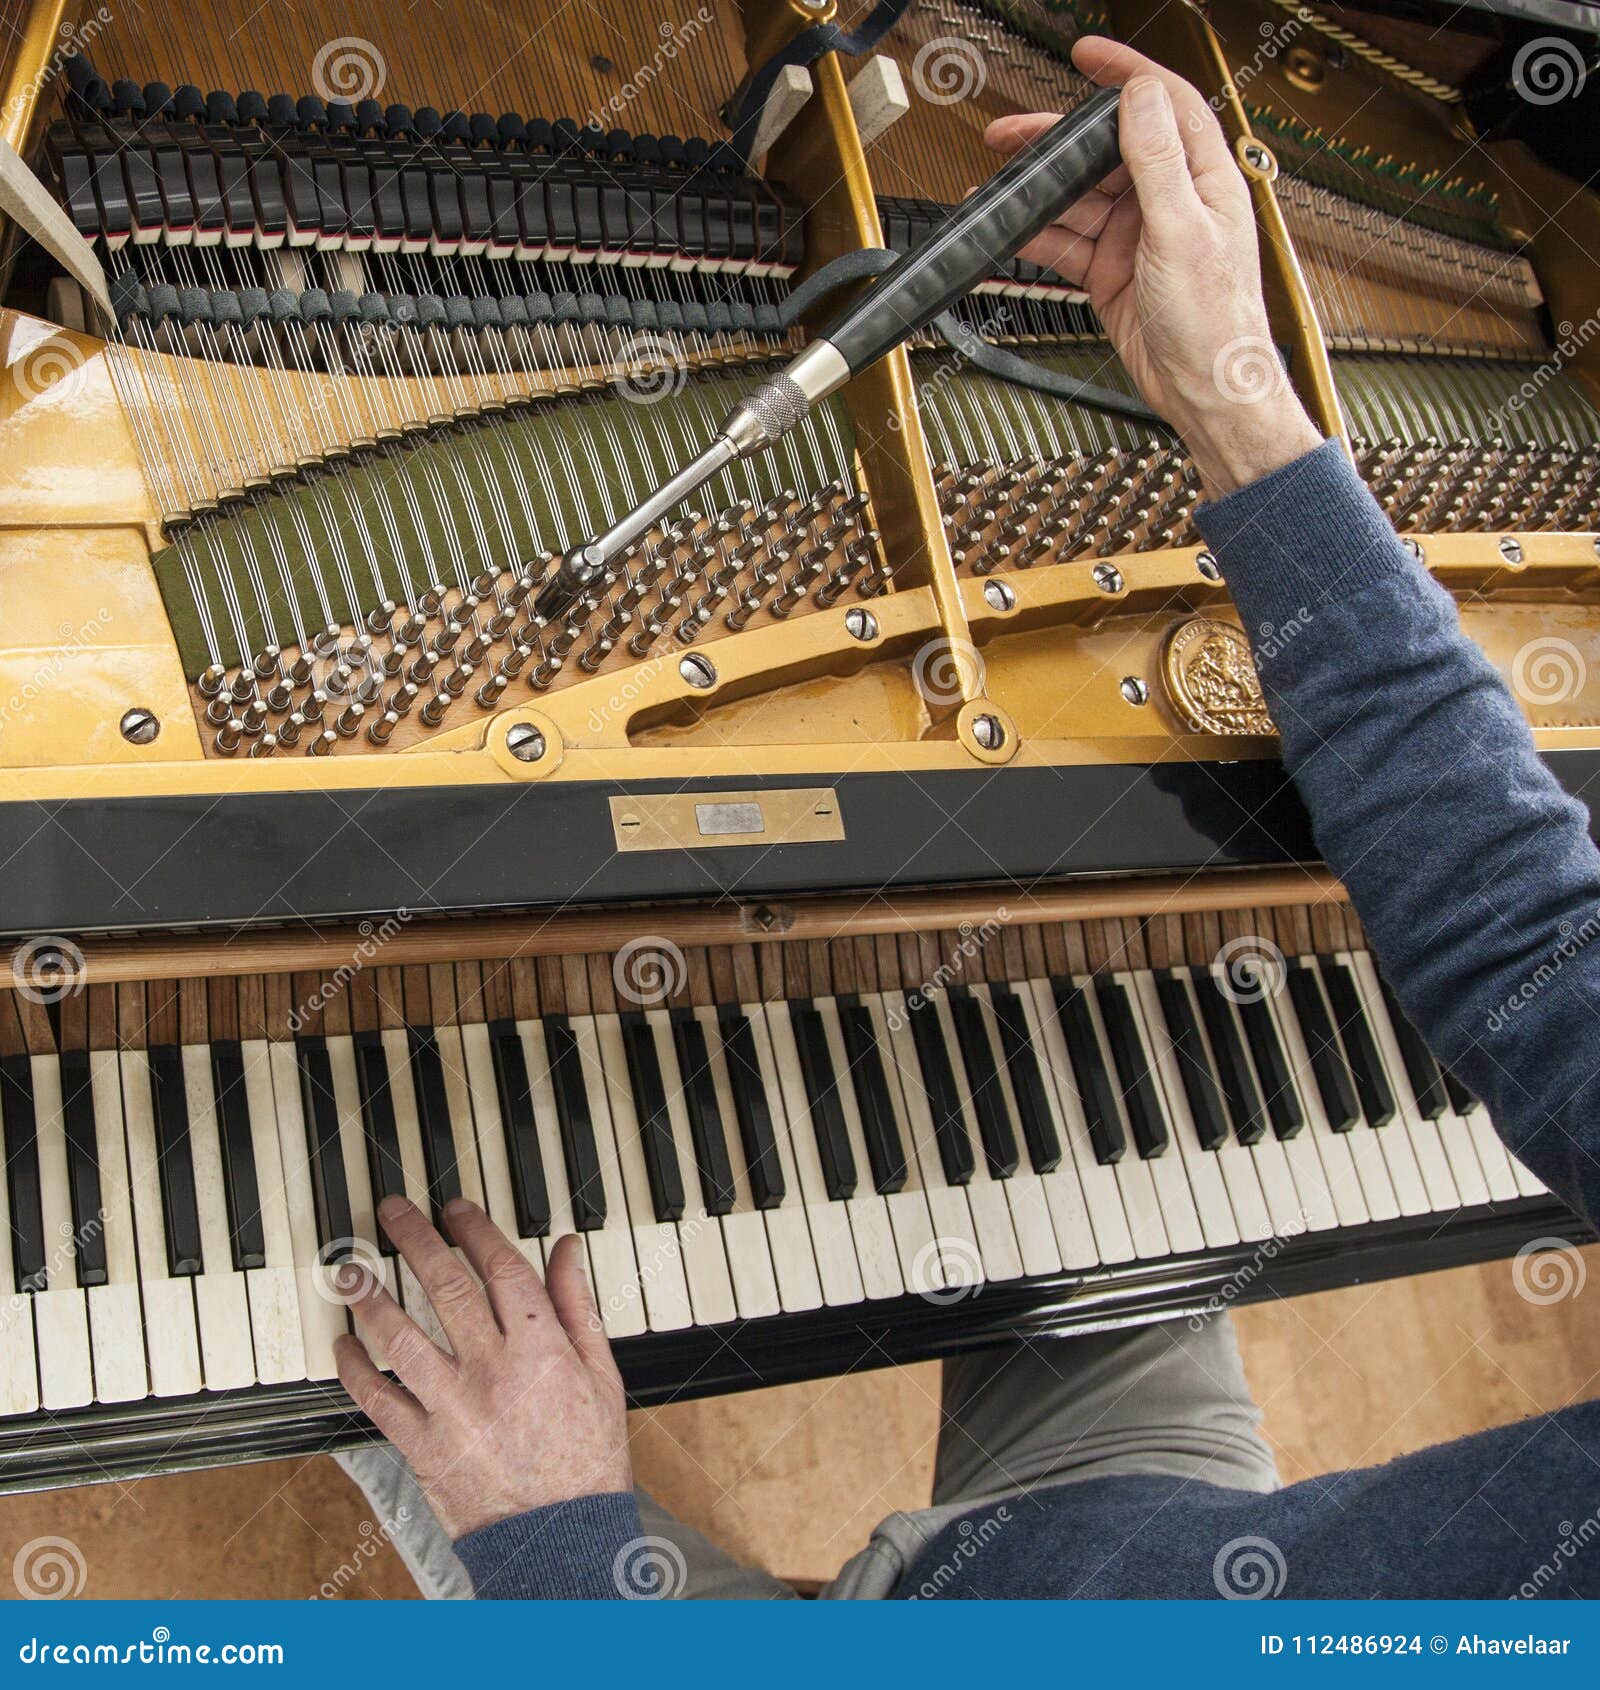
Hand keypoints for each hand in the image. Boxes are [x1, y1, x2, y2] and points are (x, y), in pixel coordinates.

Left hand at [334, 1196, 631, 1539]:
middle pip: (444, 1288)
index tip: (454, 1209)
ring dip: (369, 1297)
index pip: (499, 1268)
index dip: (474, 1229)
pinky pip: (377, 1400)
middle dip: (413, 1240)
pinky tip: (343, 1344)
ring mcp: (452, 1409)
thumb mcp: (602, 1374)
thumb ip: (578, 1306)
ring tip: (350, 1268)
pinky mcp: (422, 1447)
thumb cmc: (587, 1459)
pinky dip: (355, 1369)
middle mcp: (492, 1371)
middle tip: (391, 1211)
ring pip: (400, 1337)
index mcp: (541, 1349)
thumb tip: (567, 1248)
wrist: (559, 1541)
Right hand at [985, 37, 1321, 495]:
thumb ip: (1160, 162)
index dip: (1124, 74)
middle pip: (1105, 152)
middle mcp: (1169, 202)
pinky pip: (1068, 243)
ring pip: (1080, 199)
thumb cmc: (1217, 324)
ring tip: (1000, 187)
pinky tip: (1013, 230)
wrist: (1205, 393)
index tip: (1088, 56)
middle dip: (1058, 142)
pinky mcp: (1113, 273)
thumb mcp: (1184, 232)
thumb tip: (1142, 98)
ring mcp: (1138, 238)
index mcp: (1202, 179)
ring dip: (1040, 193)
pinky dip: (1039, 237)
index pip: (1163, 103)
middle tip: (1012, 133)